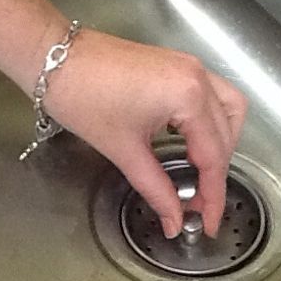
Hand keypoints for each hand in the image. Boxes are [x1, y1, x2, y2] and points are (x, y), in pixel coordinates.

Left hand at [44, 29, 246, 238]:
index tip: (207, 221)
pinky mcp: (174, 64)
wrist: (53, 59)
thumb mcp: (123, 150)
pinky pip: (209, 93)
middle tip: (198, 204)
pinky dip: (207, 121)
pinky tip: (189, 141)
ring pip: (227, 108)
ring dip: (220, 142)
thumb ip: (156, 188)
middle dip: (215, 173)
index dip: (212, 195)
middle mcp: (196, 75)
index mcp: (188, 95)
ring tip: (201, 172)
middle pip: (226, 134)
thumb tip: (174, 218)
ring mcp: (187, 65)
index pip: (214, 156)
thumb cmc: (81, 94)